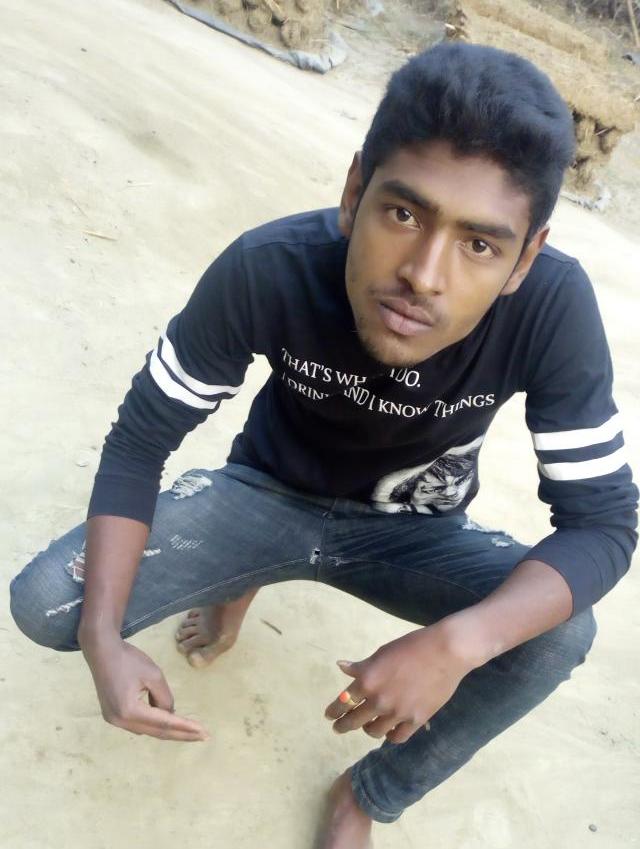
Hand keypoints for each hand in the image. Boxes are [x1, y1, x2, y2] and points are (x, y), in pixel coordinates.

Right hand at [81, 634, 208, 740]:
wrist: (101, 651)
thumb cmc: (129, 660)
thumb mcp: (154, 675)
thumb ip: (165, 697)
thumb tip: (170, 713)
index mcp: (130, 711)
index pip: (164, 723)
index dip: (185, 728)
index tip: (204, 733)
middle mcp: (120, 721)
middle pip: (156, 732)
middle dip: (180, 734)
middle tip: (202, 737)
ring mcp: (114, 720)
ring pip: (147, 730)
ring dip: (167, 729)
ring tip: (189, 730)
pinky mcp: (112, 715)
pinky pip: (138, 724)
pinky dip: (154, 722)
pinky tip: (167, 719)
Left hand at [324, 624, 474, 743]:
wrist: (444, 652)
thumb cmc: (411, 646)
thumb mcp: (382, 653)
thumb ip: (362, 666)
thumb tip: (341, 666)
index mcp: (367, 680)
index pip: (342, 701)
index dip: (333, 711)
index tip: (329, 716)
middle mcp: (378, 700)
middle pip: (354, 720)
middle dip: (343, 725)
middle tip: (339, 728)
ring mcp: (397, 713)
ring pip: (374, 731)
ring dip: (368, 729)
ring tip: (367, 726)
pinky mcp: (416, 721)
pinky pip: (397, 737)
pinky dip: (390, 736)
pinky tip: (389, 732)